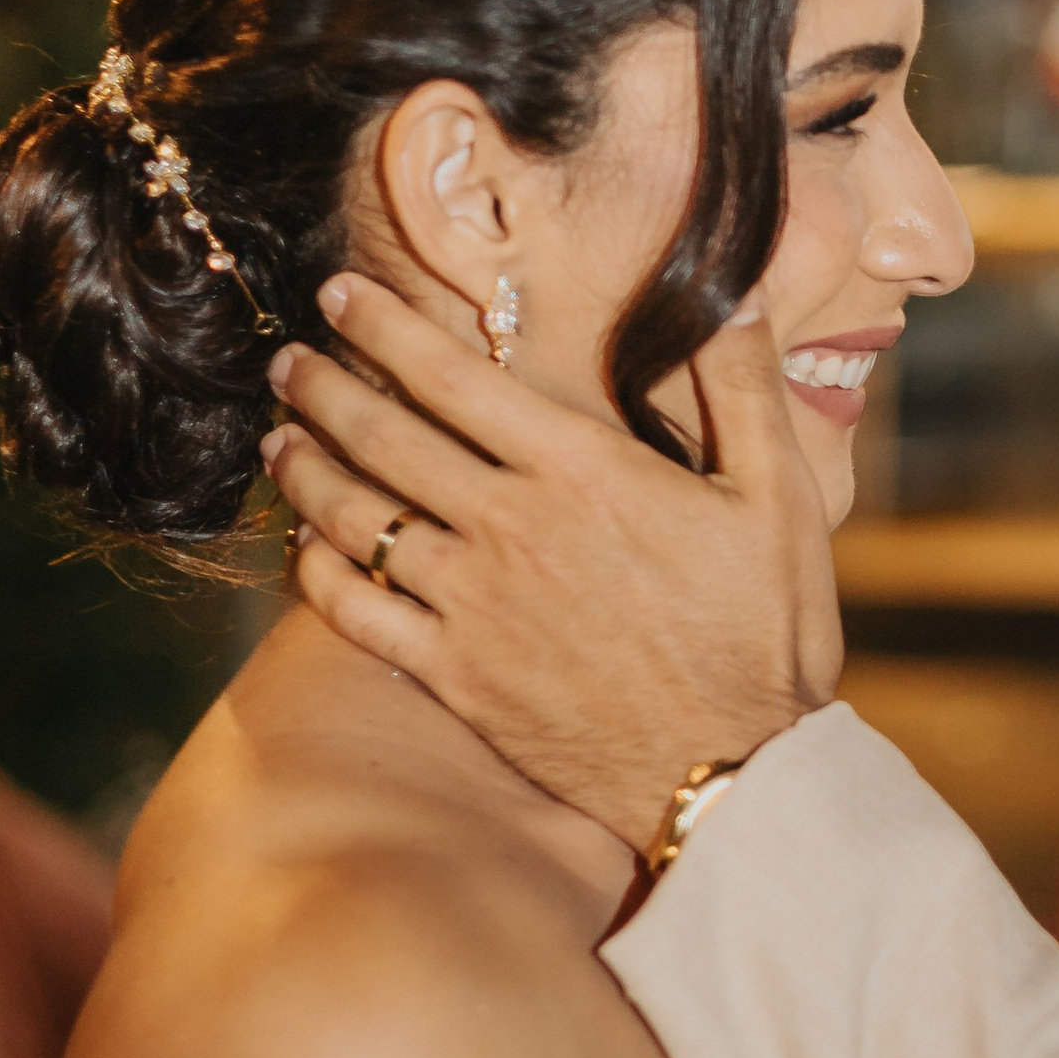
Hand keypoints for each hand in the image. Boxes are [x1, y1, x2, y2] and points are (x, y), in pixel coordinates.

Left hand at [260, 274, 841, 855]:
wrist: (737, 765)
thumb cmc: (764, 630)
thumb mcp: (780, 497)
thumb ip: (744, 390)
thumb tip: (732, 298)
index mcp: (581, 470)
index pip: (454, 376)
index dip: (383, 326)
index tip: (339, 292)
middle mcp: (511, 527)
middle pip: (385, 437)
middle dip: (323, 388)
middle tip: (287, 362)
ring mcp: (475, 605)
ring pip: (358, 519)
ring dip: (306, 471)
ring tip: (278, 442)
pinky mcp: (459, 675)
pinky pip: (360, 614)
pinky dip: (318, 575)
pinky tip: (302, 549)